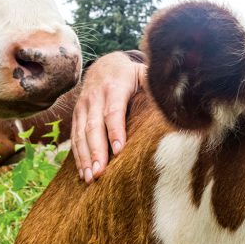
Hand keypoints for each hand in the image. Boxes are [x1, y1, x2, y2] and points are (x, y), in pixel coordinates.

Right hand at [71, 52, 143, 182]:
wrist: (104, 65)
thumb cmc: (131, 75)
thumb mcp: (143, 73)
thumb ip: (153, 84)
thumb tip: (170, 94)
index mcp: (115, 87)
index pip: (114, 111)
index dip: (116, 131)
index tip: (119, 151)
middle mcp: (95, 97)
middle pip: (94, 127)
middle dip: (96, 151)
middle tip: (100, 173)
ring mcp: (83, 107)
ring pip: (81, 134)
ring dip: (85, 157)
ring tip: (90, 177)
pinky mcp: (76, 115)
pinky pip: (74, 137)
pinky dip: (78, 156)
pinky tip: (83, 172)